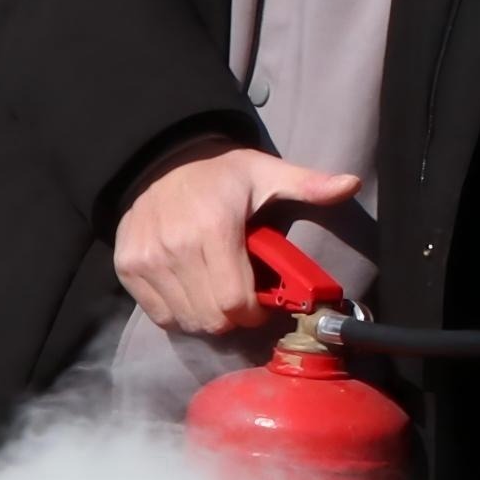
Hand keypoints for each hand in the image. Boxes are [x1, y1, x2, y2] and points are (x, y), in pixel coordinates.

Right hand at [114, 146, 362, 334]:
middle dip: (233, 317)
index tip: (260, 302)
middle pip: (212, 319)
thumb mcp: (266, 173)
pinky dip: (178, 312)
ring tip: (215, 291)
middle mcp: (177, 247)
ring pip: (186, 321)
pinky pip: (159, 315)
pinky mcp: (128, 268)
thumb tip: (351, 183)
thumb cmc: (220, 172)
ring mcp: (148, 260)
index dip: (254, 311)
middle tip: (240, 299)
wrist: (159, 158)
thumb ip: (308, 184)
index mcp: (216, 227)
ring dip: (206, 316)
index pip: (236, 301)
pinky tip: (190, 289)